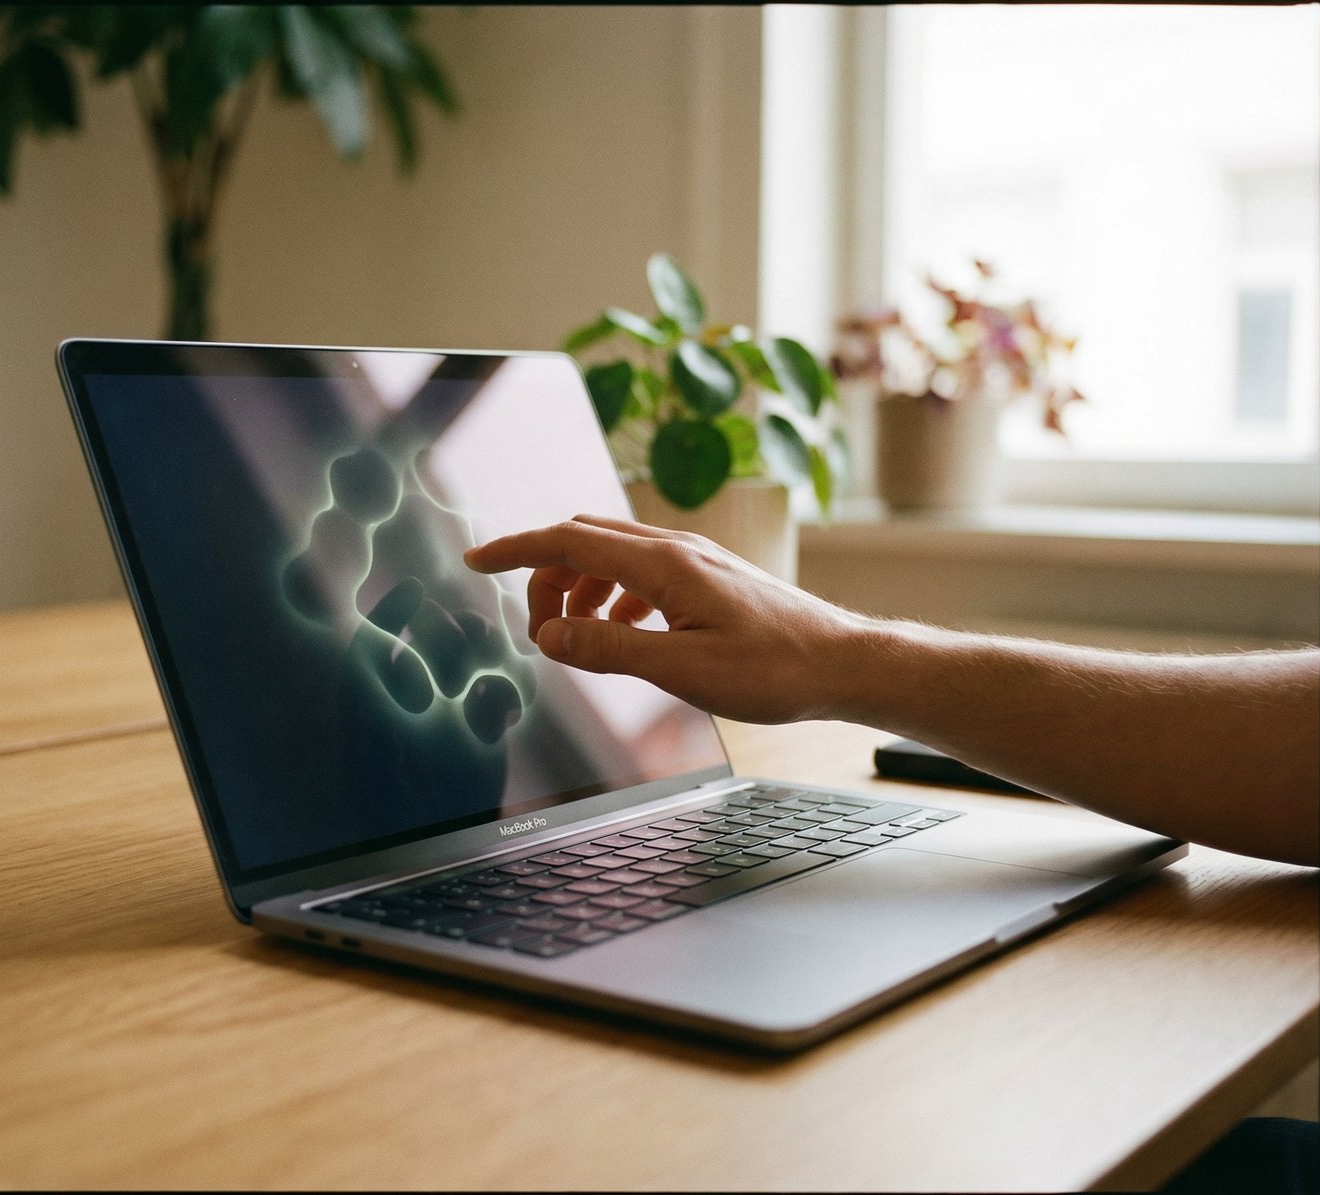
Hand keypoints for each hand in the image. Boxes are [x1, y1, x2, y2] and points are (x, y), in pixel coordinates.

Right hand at [463, 514, 869, 723]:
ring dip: (580, 588)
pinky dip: (613, 595)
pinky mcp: (709, 578)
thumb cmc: (774, 670)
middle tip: (536, 628)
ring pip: (612, 555)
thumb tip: (550, 635)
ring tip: (576, 635)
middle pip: (584, 540)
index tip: (476, 561)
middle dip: (545, 575)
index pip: (568, 541)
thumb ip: (610, 649)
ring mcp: (696, 560)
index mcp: (664, 564)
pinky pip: (641, 572)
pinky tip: (622, 632)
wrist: (843, 663)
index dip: (516, 550)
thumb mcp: (683, 669)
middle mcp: (677, 550)